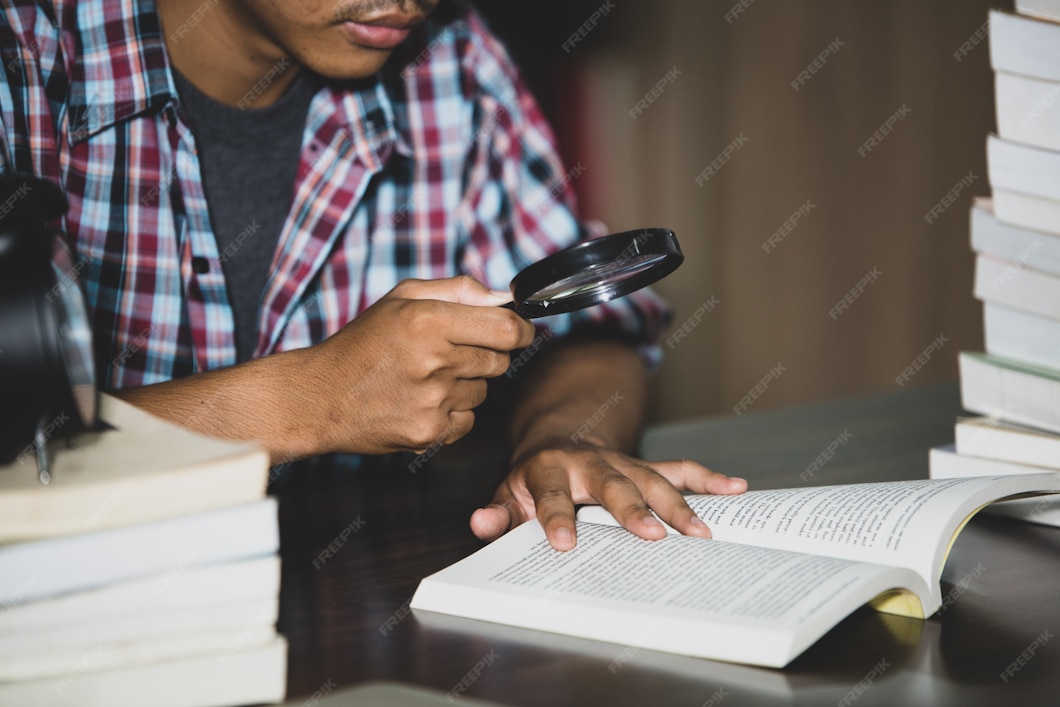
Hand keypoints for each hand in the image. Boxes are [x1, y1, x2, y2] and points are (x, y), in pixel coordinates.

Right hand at [305, 276, 534, 454]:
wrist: (319, 397)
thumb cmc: (362, 343)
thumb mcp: (402, 298)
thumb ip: (458, 290)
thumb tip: (505, 299)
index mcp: (428, 321)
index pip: (506, 329)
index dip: (520, 330)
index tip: (516, 331)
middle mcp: (433, 360)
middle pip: (499, 361)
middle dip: (486, 355)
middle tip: (452, 353)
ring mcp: (432, 400)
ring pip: (483, 391)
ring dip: (465, 384)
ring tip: (426, 378)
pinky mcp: (428, 432)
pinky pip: (468, 420)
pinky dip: (453, 412)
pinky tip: (421, 402)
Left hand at [469, 439, 746, 550]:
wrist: (560, 443)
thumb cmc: (533, 480)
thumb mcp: (508, 493)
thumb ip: (497, 513)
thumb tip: (480, 525)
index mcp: (549, 470)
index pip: (551, 496)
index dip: (556, 519)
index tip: (565, 545)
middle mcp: (590, 463)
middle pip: (612, 486)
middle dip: (631, 510)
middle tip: (652, 536)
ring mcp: (622, 463)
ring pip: (652, 479)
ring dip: (678, 504)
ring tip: (701, 532)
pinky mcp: (646, 466)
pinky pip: (680, 469)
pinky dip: (708, 479)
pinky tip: (736, 488)